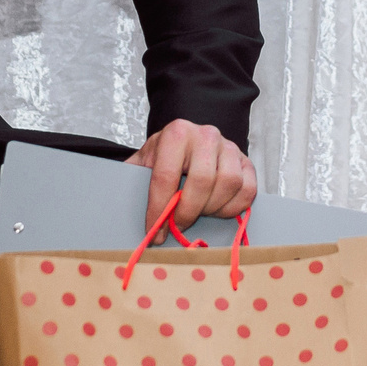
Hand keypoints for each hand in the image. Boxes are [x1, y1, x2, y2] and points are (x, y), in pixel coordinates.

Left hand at [131, 119, 256, 231]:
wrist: (189, 143)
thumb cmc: (164, 157)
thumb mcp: (143, 162)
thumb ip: (133, 180)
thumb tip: (119, 212)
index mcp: (176, 133)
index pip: (166, 176)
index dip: (159, 209)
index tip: (155, 232)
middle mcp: (206, 135)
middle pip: (201, 181)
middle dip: (188, 212)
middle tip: (178, 226)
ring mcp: (230, 146)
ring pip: (228, 184)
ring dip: (212, 208)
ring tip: (198, 213)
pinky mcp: (247, 161)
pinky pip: (248, 190)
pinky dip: (233, 208)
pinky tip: (217, 210)